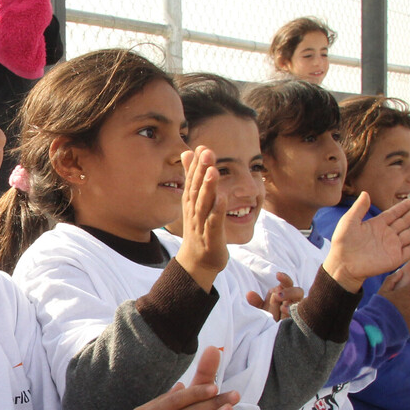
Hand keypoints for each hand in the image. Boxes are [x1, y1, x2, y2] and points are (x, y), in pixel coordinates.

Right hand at [173, 147, 227, 288]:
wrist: (197, 262)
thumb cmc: (198, 228)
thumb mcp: (193, 200)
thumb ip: (192, 176)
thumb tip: (188, 151)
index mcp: (190, 202)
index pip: (193, 181)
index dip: (197, 165)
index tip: (202, 147)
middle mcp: (193, 211)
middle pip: (197, 189)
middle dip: (202, 171)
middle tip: (207, 152)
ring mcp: (201, 224)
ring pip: (204, 204)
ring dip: (208, 188)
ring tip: (213, 171)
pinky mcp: (211, 237)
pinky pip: (214, 222)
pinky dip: (217, 211)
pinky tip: (222, 198)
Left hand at [246, 272, 301, 321]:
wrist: (270, 338)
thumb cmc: (267, 320)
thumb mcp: (260, 311)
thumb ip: (256, 303)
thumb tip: (249, 294)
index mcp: (284, 295)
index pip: (287, 284)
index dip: (284, 278)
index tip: (278, 275)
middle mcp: (293, 303)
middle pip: (298, 292)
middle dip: (289, 291)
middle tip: (277, 296)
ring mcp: (298, 314)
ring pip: (301, 305)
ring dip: (292, 305)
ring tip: (282, 308)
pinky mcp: (299, 324)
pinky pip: (301, 318)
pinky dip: (293, 315)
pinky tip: (286, 316)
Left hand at [322, 192, 409, 291]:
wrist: (343, 264)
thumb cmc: (342, 243)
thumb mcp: (349, 222)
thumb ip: (359, 208)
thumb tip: (366, 192)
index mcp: (377, 225)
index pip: (394, 213)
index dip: (405, 206)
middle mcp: (387, 234)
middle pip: (406, 221)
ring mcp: (392, 246)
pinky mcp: (394, 259)